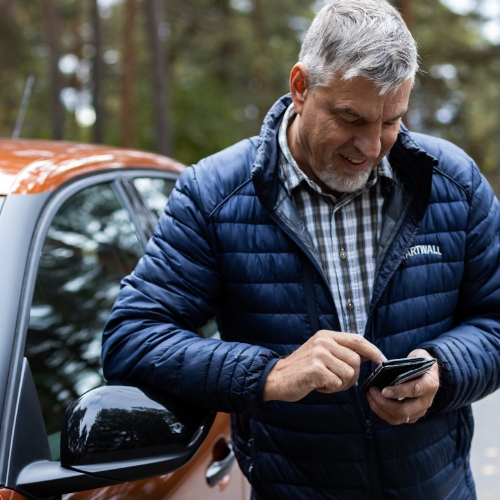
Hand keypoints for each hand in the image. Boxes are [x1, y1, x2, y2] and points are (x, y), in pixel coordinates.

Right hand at [263, 330, 385, 401]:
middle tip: (337, 381)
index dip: (373, 350)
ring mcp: (319, 354)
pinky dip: (331, 389)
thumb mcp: (321, 352)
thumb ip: (341, 351)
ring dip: (341, 384)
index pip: (357, 339)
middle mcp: (323, 341)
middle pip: (356, 360)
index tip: (382, 361)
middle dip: (352, 376)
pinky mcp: (316, 369)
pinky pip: (337, 383)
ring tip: (325, 382)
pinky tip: (318, 386)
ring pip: (349, 373)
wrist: (276, 378)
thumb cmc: (301, 369)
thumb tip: (368, 354)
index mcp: (326, 335)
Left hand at [366, 349, 439, 424]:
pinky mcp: (412, 416)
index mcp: (430, 384)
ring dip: (380, 408)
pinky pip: (396, 419)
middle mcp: (426, 401)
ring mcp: (420, 411)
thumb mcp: (417, 357)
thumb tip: (388, 370)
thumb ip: (406, 364)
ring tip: (370, 395)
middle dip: (384, 403)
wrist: (429, 372)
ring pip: (399, 417)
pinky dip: (382, 412)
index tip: (384, 390)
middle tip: (372, 390)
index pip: (415, 390)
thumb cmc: (421, 363)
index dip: (398, 391)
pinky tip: (373, 401)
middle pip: (404, 410)